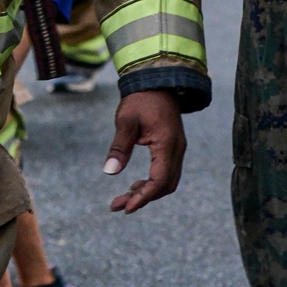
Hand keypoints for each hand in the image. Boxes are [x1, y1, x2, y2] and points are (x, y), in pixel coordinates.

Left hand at [103, 90, 185, 213]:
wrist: (156, 79)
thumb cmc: (140, 98)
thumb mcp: (125, 120)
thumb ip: (120, 147)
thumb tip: (109, 171)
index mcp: (167, 143)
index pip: (159, 180)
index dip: (143, 196)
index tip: (126, 207)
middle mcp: (177, 149)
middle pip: (165, 186)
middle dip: (143, 198)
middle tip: (118, 205)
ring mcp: (177, 148)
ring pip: (167, 181)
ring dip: (148, 191)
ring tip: (124, 197)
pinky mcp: (173, 147)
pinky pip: (166, 172)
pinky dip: (152, 181)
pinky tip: (135, 183)